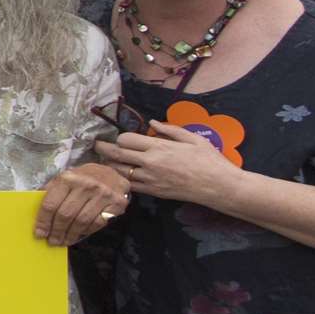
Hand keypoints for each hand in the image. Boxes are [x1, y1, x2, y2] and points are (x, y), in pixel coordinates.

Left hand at [36, 164, 130, 245]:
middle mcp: (86, 185)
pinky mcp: (116, 204)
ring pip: (81, 221)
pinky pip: (97, 223)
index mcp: (68, 178)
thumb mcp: (64, 179)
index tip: (40, 234)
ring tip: (63, 241)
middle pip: (66, 215)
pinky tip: (78, 235)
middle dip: (56, 231)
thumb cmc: (83, 178)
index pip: (51, 204)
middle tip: (52, 241)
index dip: (43, 221)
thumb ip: (51, 193)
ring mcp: (103, 194)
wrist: (112, 173)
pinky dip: (86, 231)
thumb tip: (35, 213)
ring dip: (70, 235)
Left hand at [96, 122, 243, 205]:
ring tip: (104, 160)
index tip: (120, 138)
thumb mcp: (192, 138)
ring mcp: (150, 179)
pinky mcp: (153, 192)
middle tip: (96, 146)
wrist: (219, 186)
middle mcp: (150, 163)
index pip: (126, 140)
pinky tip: (117, 176)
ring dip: (109, 165)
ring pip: (119, 172)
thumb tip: (152, 122)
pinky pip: (129, 186)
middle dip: (103, 149)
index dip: (120, 138)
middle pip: (117, 155)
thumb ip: (170, 129)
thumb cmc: (209, 160)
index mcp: (159, 147)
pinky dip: (120, 180)